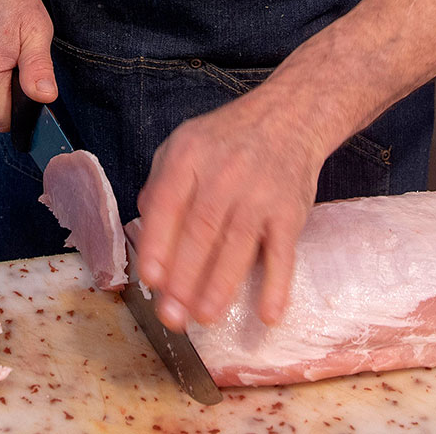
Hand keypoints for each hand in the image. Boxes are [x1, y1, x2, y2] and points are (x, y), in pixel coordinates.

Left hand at [136, 84, 327, 330]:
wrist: (289, 117)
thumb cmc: (227, 140)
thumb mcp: (182, 145)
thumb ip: (160, 186)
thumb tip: (146, 235)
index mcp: (188, 158)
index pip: (166, 204)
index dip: (157, 245)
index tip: (151, 280)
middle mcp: (223, 174)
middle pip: (200, 231)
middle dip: (184, 278)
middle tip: (173, 316)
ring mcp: (259, 193)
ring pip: (237, 246)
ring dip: (220, 286)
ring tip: (205, 318)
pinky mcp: (290, 210)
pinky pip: (282, 252)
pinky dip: (277, 285)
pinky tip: (268, 314)